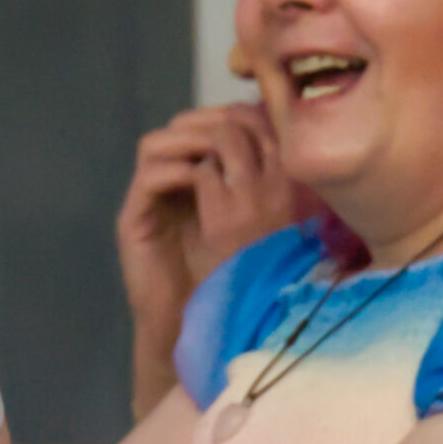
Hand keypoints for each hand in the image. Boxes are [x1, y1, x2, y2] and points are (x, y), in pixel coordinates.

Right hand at [117, 103, 294, 412]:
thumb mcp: (263, 231)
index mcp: (202, 179)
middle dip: (212, 120)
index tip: (263, 118)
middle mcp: (173, 182)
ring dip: (189, 138)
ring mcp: (150, 200)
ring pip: (157, 143)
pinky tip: (200, 178)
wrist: (201, 329)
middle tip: (238, 127)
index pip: (211, 124)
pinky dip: (172, 170)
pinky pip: (147, 178)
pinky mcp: (133, 220)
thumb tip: (309, 158)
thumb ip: (273, 195)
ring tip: (218, 149)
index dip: (235, 114)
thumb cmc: (235, 283)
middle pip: (183, 124)